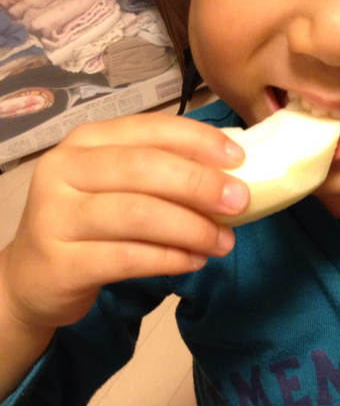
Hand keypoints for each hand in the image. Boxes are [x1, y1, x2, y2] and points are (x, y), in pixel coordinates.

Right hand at [0, 112, 248, 331]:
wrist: (33, 276)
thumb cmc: (90, 222)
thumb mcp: (117, 186)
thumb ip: (163, 172)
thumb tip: (233, 172)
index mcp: (87, 140)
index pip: (150, 129)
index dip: (198, 140)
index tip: (238, 158)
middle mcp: (65, 169)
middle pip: (143, 168)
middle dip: (200, 184)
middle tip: (240, 201)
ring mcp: (56, 215)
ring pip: (138, 214)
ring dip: (192, 228)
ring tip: (224, 242)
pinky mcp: (60, 262)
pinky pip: (128, 257)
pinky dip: (170, 258)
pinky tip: (195, 260)